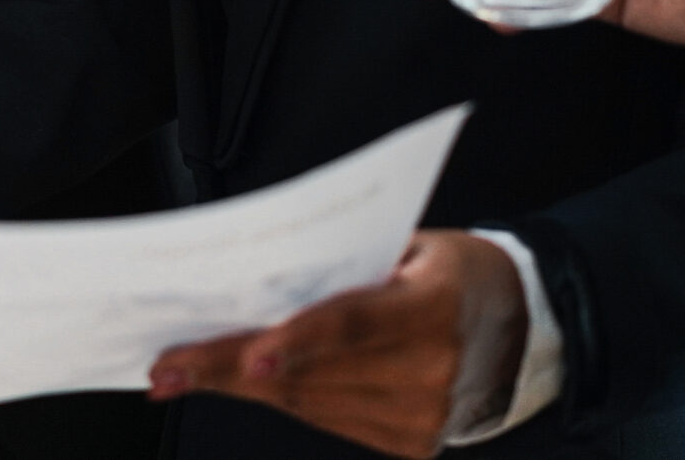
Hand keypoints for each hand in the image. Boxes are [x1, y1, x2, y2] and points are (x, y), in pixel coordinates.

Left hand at [148, 231, 525, 458]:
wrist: (517, 333)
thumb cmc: (450, 273)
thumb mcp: (410, 245)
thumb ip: (346, 262)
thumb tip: (261, 279)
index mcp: (434, 305)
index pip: (355, 323)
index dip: (299, 340)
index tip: (249, 354)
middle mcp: (431, 369)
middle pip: (313, 371)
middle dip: (229, 365)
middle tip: (167, 365)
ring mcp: (421, 416)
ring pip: (307, 401)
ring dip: (240, 385)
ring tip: (183, 369)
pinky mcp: (409, 444)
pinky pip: (325, 419)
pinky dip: (279, 396)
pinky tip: (239, 381)